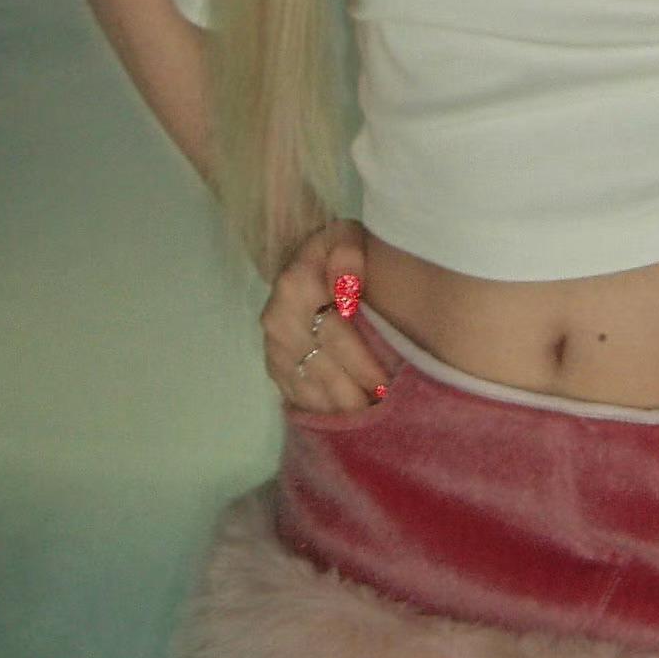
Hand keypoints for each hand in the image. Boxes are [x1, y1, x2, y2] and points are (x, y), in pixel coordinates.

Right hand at [259, 218, 387, 411]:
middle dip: (354, 393)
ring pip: (308, 386)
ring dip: (338, 407)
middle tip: (384, 412)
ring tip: (369, 421)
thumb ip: (350, 255)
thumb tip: (348, 286)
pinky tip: (343, 419)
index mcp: (297, 285)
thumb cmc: (334, 251)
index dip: (362, 362)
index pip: (335, 334)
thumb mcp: (346, 236)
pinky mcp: (272, 364)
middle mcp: (279, 319)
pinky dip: (320, 409)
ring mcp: (272, 345)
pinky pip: (295, 394)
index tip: (387, 383)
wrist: (299, 260)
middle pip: (322, 366)